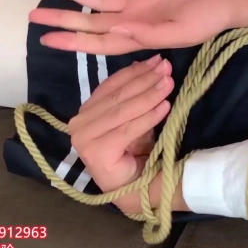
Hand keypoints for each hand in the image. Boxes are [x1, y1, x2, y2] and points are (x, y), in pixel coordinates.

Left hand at [29, 0, 247, 54]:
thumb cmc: (209, 20)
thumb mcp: (181, 31)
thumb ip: (148, 34)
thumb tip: (115, 32)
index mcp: (139, 37)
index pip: (98, 41)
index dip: (73, 40)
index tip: (47, 38)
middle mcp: (133, 21)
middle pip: (91, 20)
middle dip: (64, 17)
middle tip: (35, 13)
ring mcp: (139, 3)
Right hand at [69, 54, 173, 212]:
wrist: (137, 187)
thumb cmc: (135, 152)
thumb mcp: (136, 117)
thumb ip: (136, 95)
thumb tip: (150, 64)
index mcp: (86, 111)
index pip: (111, 85)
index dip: (135, 71)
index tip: (157, 60)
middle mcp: (79, 123)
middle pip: (118, 96)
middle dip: (145, 80)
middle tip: (166, 68)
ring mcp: (84, 139)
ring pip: (123, 111)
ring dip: (149, 95)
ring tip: (168, 83)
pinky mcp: (96, 152)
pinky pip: (128, 129)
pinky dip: (148, 117)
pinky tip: (165, 107)